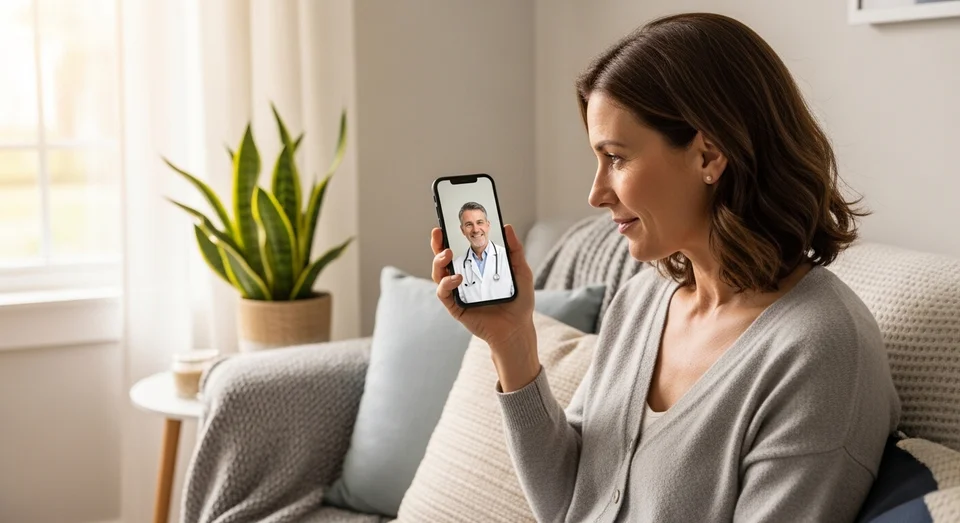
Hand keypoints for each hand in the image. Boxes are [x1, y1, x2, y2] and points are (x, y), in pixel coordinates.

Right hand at [430, 224, 535, 352]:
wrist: (518, 328)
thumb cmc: (519, 301)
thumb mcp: (520, 271)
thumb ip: (514, 249)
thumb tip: (507, 227)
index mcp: (475, 268)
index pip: (459, 248)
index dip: (450, 235)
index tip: (447, 222)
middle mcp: (462, 279)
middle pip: (443, 259)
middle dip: (437, 244)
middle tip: (439, 232)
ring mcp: (457, 292)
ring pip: (438, 274)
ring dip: (439, 261)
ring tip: (448, 253)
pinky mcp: (455, 307)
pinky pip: (444, 293)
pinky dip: (446, 283)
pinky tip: (457, 277)